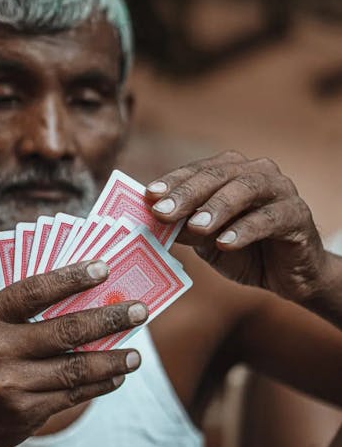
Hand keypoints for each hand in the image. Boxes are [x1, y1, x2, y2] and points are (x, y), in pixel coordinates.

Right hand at [0, 260, 145, 446]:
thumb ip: (28, 317)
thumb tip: (92, 299)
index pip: (34, 290)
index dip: (71, 277)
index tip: (104, 268)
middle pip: (66, 329)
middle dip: (110, 318)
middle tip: (141, 311)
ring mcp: (9, 383)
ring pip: (76, 366)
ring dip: (113, 359)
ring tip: (137, 355)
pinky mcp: (24, 411)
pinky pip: (74, 393)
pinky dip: (101, 383)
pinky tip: (117, 376)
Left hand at [147, 150, 326, 302]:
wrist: (288, 276)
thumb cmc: (244, 251)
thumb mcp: (207, 241)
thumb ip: (185, 228)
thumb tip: (154, 220)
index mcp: (230, 171)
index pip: (196, 171)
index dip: (171, 182)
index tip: (148, 196)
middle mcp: (255, 172)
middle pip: (217, 175)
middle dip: (187, 194)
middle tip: (162, 212)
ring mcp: (280, 189)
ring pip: (246, 189)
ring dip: (217, 207)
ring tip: (196, 227)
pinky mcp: (298, 214)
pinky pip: (271, 218)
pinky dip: (246, 230)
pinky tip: (226, 243)